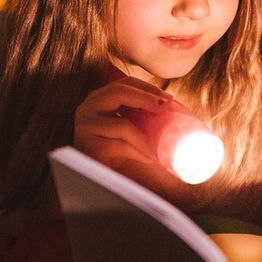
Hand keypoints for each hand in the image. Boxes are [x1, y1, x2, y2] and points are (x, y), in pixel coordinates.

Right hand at [72, 77, 195, 201]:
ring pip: (123, 125)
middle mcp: (88, 107)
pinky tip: (150, 158)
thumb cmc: (114, 150)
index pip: (124, 83)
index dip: (147, 88)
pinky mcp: (88, 146)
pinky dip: (139, 152)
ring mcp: (85, 126)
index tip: (169, 99)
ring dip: (147, 137)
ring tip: (163, 145)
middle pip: (119, 93)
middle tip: (166, 107)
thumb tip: (176, 110)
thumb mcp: (127, 128)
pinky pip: (120, 147)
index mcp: (99, 98)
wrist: (92, 177)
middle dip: (146, 98)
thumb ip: (141, 117)